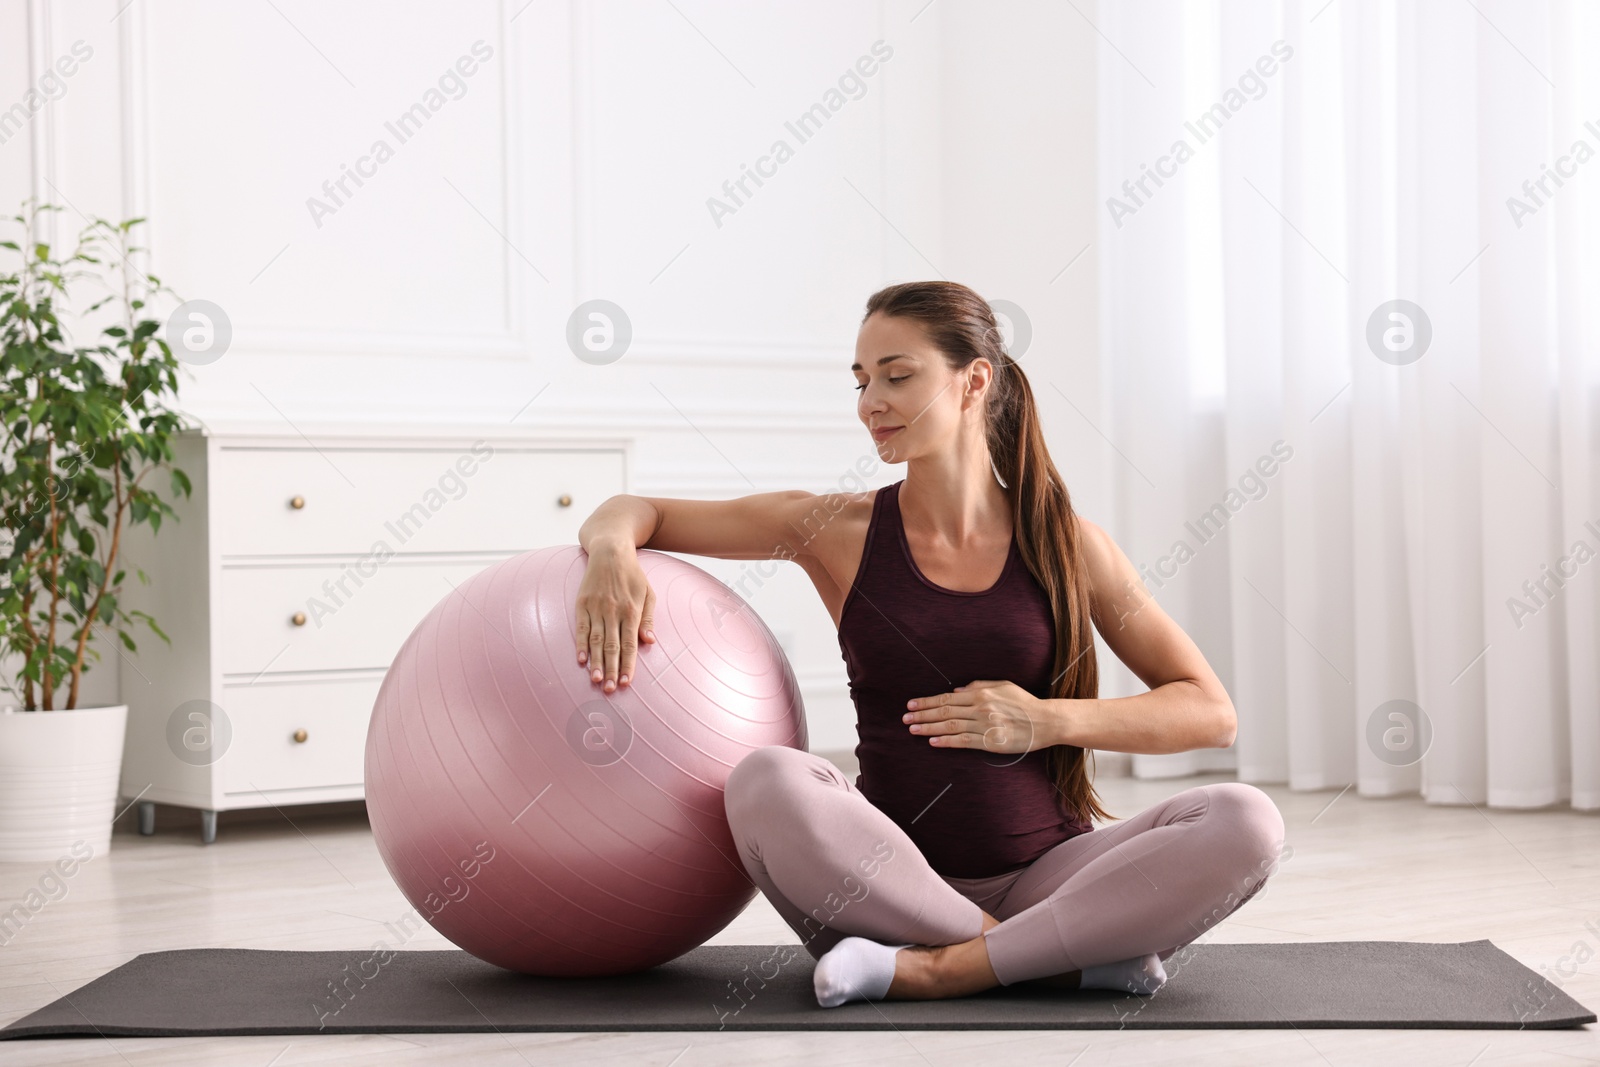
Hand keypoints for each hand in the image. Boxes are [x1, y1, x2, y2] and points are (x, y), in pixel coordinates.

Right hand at [574, 542, 656, 691]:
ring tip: (595, 680)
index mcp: (632, 611)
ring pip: (596, 640)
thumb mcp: (648, 593)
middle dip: (611, 669)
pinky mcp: (582, 603)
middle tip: (608, 689)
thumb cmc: (633, 575)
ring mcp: (596, 607)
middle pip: (612, 646)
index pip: (630, 644)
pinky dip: (581, 645)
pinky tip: (581, 660)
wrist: (610, 551)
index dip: (628, 664)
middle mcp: (613, 611)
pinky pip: (581, 628)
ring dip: (595, 662)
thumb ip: (648, 618)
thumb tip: (650, 641)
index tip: (625, 682)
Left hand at [902, 679, 1051, 755]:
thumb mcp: (1003, 686)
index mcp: (981, 693)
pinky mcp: (990, 742)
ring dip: (929, 728)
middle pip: (944, 711)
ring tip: (913, 730)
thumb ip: (978, 685)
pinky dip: (946, 741)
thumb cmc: (1024, 703)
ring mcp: (984, 725)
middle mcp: (980, 708)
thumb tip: (955, 690)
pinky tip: (933, 742)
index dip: (927, 702)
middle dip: (922, 715)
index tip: (912, 704)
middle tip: (905, 718)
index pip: (947, 698)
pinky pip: (963, 741)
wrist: (1045, 721)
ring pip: (950, 726)